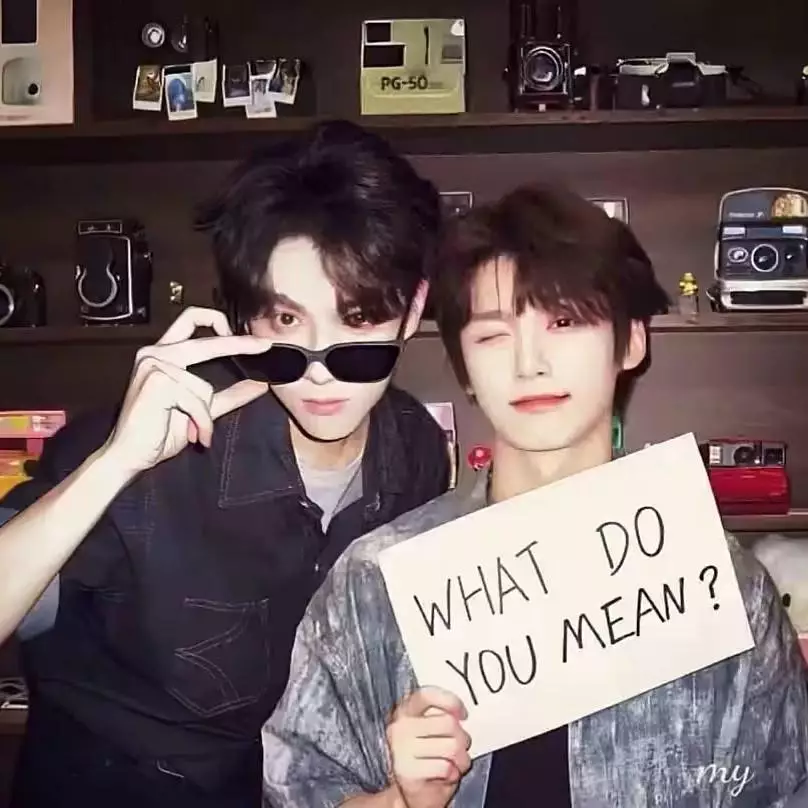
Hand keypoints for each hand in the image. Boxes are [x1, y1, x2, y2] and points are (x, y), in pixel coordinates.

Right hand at [102, 306, 272, 477]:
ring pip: (203, 386)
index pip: (191, 320)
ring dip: (205, 415)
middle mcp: (156, 354)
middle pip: (206, 341)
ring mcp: (153, 366)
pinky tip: (194, 434)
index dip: (218, 321)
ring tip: (195, 430)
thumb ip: (229, 395)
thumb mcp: (202, 410)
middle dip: (239, 344)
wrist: (129, 456)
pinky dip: (201, 422)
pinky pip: (197, 402)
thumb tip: (260, 384)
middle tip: (264, 345)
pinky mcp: (156, 382)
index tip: (245, 335)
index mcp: (164, 354)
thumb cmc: (158, 432)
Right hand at [386, 687, 470, 807]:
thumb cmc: (427, 757)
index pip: (427, 695)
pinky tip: (445, 775)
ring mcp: (401, 750)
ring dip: (461, 759)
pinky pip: (446, 768)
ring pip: (452, 746)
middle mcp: (399, 727)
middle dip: (463, 739)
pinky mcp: (407, 772)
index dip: (450, 701)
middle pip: (448, 723)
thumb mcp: (431, 729)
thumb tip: (461, 714)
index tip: (463, 714)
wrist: (411, 793)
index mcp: (404, 710)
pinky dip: (453, 774)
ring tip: (454, 763)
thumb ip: (441, 715)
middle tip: (460, 748)